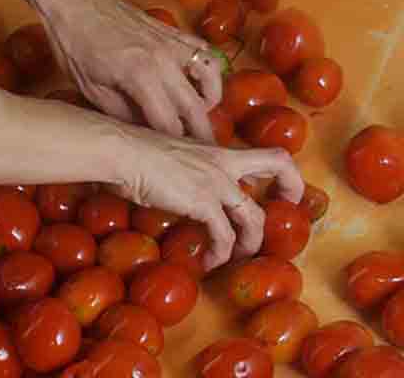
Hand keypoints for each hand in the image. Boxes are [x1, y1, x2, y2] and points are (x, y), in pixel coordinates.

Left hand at [43, 0, 222, 140]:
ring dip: (210, 101)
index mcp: (140, 76)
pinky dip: (208, 70)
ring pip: (211, 77)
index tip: (176, 163)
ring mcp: (172, 42)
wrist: (73, 0)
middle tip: (203, 155)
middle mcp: (164, 59)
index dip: (174, 148)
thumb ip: (122, 114)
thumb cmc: (74, 44)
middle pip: (195, 107)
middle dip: (201, 135)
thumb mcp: (90, 88)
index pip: (169, 124)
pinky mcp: (172, 30)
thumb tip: (145, 135)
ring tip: (200, 116)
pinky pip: (204, 52)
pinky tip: (197, 83)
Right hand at [113, 125, 304, 271]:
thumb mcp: (167, 157)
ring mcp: (216, 181)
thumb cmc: (131, 150)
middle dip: (292, 191)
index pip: (263, 154)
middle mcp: (223, 161)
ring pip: (255, 216)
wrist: (121, 150)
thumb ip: (182, 171)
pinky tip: (208, 262)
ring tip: (233, 256)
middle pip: (279, 166)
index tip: (275, 192)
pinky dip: (220, 254)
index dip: (280, 174)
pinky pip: (225, 236)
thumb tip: (173, 187)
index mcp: (215, 149)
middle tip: (284, 216)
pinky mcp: (203, 201)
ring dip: (249, 242)